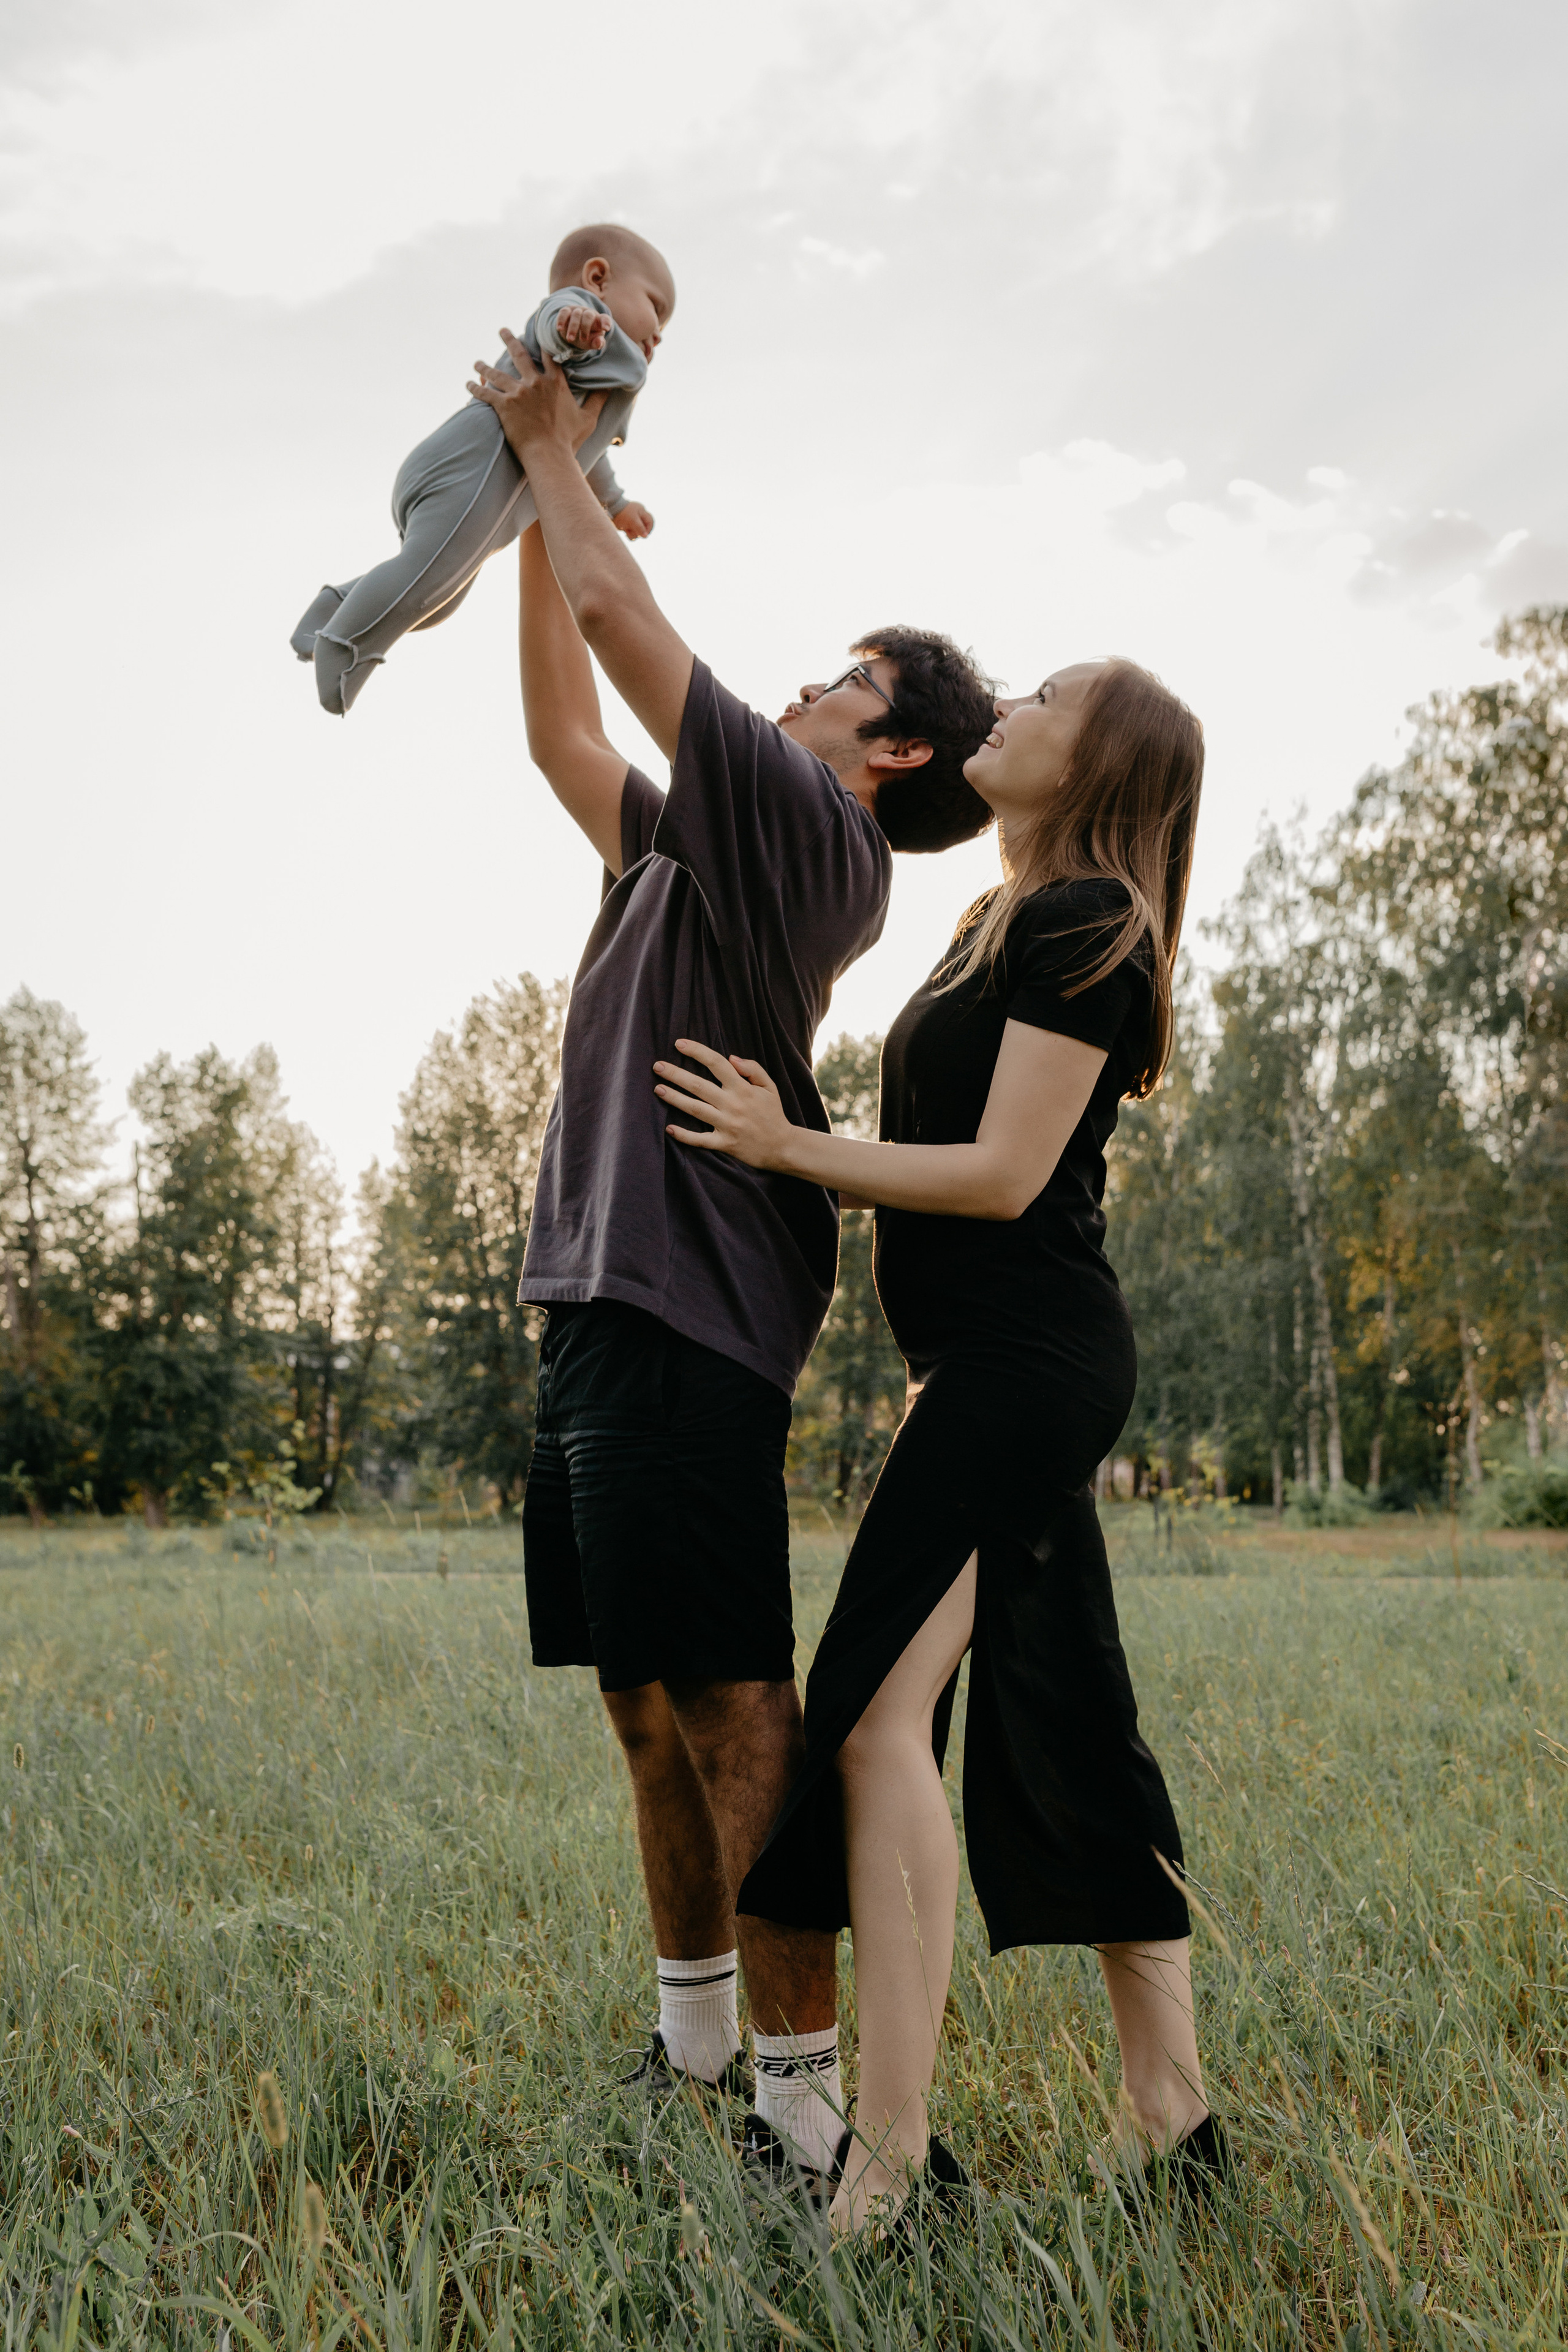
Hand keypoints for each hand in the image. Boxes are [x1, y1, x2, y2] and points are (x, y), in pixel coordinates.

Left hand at [467, 328, 603, 461]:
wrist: (549, 455)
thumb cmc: (569, 440)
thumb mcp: (589, 419)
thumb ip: (599, 400)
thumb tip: (613, 386)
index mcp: (554, 383)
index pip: (548, 355)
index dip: (542, 341)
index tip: (535, 329)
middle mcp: (535, 382)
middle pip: (519, 354)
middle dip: (509, 340)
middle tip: (502, 330)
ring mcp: (518, 393)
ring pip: (497, 373)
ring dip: (485, 366)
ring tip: (477, 362)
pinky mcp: (503, 406)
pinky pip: (485, 393)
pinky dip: (475, 388)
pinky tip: (468, 383)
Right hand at [555, 303, 610, 352]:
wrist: (572, 332)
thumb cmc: (585, 338)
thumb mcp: (591, 342)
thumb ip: (597, 343)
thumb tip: (599, 342)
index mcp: (599, 321)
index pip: (605, 319)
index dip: (606, 322)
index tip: (606, 328)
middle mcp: (589, 313)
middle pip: (588, 316)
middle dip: (585, 327)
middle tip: (583, 340)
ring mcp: (578, 310)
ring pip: (576, 315)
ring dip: (573, 328)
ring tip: (570, 340)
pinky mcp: (567, 310)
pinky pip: (564, 312)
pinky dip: (561, 320)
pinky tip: (559, 329)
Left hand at [612, 501, 654, 538]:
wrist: (610, 510)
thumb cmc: (623, 514)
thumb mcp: (633, 521)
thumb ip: (640, 528)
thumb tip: (646, 536)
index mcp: (641, 511)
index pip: (650, 522)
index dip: (649, 529)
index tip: (645, 534)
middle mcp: (638, 516)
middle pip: (644, 528)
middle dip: (639, 532)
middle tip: (634, 532)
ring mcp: (632, 521)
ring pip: (637, 532)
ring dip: (633, 534)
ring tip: (627, 530)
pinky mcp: (626, 525)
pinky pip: (631, 533)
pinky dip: (629, 534)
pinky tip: (625, 532)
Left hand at [654, 1040, 797, 1169]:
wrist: (782, 1147)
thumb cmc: (773, 1114)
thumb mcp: (769, 1087)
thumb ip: (753, 1069)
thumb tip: (731, 1057)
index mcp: (742, 1088)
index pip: (716, 1063)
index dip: (696, 1051)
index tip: (679, 1044)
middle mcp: (732, 1105)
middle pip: (698, 1085)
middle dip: (676, 1074)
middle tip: (657, 1066)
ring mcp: (727, 1125)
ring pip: (695, 1109)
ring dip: (675, 1099)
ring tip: (658, 1089)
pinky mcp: (724, 1144)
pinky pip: (700, 1140)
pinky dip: (684, 1135)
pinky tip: (669, 1128)